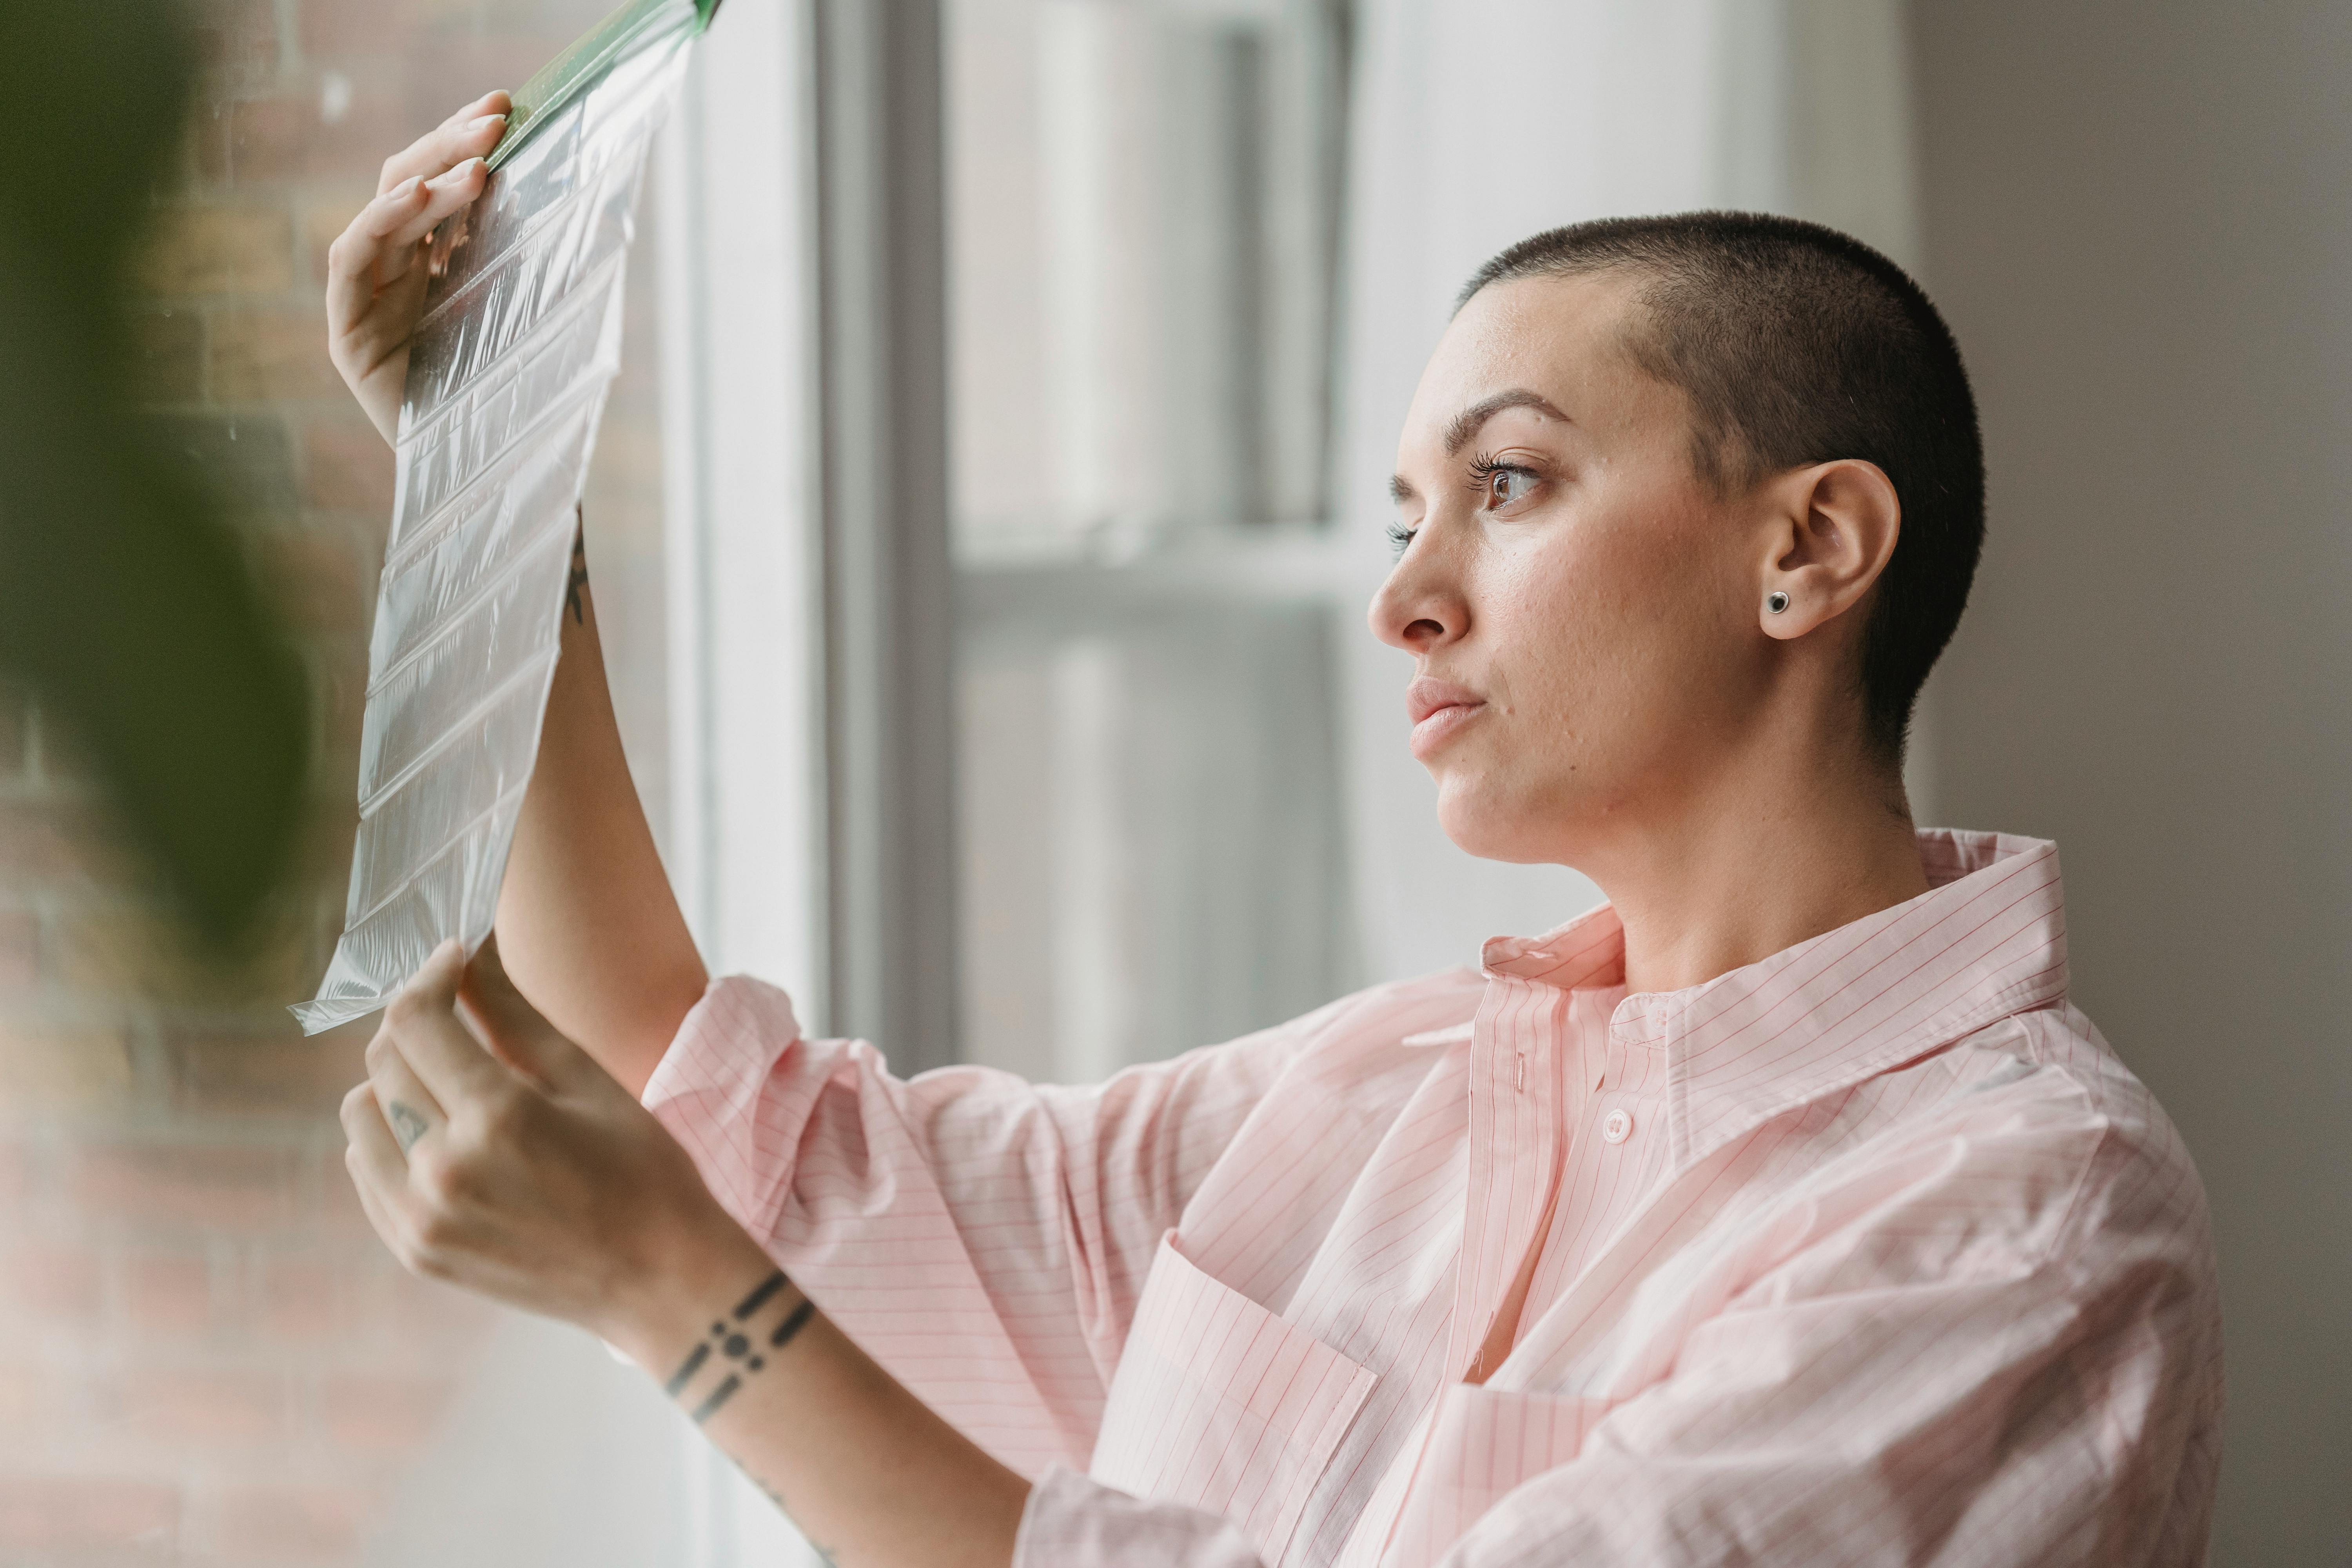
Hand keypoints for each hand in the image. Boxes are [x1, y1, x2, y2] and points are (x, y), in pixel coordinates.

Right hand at [324, 91, 509, 442]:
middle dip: (451, 146)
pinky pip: (352, 259)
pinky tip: (415, 198)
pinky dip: (382, 221)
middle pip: (410, 186)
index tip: (507, 105)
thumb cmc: (518, 398)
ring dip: (430, 182)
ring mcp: (367, 300)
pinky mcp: (347, 332)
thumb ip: (522, 254)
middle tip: (496, 115)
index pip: (443, 185)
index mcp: (439, 265)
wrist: (493, 475)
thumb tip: (557, 179)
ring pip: (384, 214)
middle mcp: (398, 274)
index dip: (467, 142)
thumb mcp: (529, 311)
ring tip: (476, 163)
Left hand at [341, 934, 753, 1342]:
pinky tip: (441, 1132)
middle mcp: (444, 1170)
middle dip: (417, 1021)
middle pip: (383, 1061)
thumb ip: (515, 1014)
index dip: (431, 975)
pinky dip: (389, 1136)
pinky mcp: (415, 1251)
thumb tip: (473, 953)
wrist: (658, 1280)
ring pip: (361, 1114)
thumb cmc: (642, 1171)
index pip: (418, 1020)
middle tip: (457, 1012)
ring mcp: (422, 1219)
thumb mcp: (587, 1080)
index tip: (456, 960)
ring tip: (449, 1080)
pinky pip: (365, 1170)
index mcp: (497, 1118)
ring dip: (394, 1080)